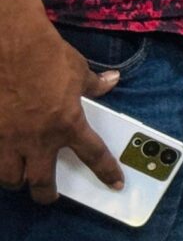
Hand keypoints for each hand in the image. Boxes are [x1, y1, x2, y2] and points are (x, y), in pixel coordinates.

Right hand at [0, 0, 120, 199]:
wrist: (12, 46)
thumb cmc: (48, 57)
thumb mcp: (78, 69)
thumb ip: (94, 85)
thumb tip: (112, 81)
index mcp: (68, 124)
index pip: (93, 155)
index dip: (106, 172)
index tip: (114, 184)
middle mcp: (38, 139)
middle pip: (41, 183)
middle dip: (46, 194)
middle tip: (50, 194)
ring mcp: (9, 139)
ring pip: (10, 178)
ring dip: (17, 180)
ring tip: (21, 176)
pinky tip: (1, 156)